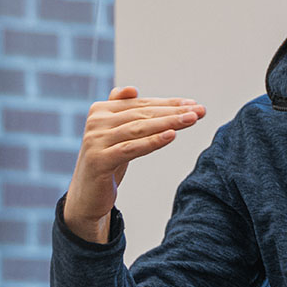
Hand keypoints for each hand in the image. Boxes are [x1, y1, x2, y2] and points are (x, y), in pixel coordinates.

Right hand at [63, 86, 205, 242]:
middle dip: (173, 112)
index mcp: (100, 110)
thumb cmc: (106, 162)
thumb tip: (132, 89)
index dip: (169, 104)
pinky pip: (131, 148)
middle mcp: (96, 122)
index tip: (193, 105)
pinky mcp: (99, 160)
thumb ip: (122, 112)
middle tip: (200, 111)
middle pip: (142, 114)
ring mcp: (96, 140)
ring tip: (191, 120)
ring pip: (139, 128)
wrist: (86, 197)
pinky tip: (172, 135)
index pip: (141, 104)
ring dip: (168, 123)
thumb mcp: (115, 135)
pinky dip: (153, 141)